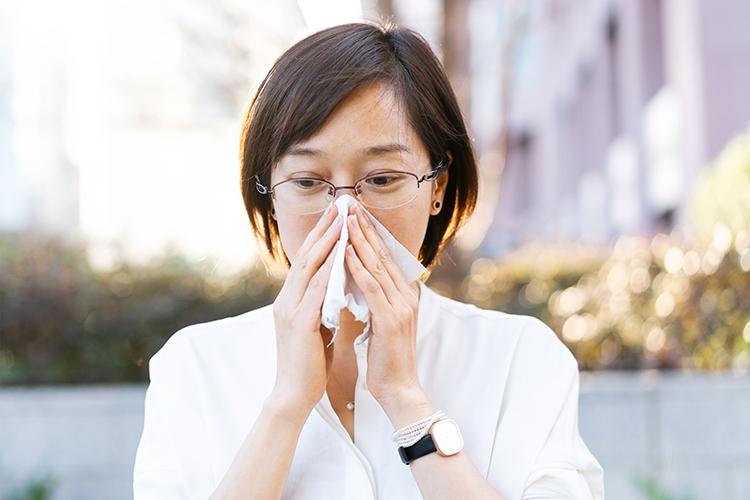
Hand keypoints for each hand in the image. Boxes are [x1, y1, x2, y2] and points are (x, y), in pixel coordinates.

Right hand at [271, 205, 340, 413]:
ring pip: (309, 268)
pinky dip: (328, 271)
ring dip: (327, 243)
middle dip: (324, 229)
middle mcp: (286, 299)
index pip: (306, 260)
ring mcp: (290, 310)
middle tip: (340, 206)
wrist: (294, 394)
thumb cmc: (309, 363)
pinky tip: (340, 256)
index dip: (321, 236)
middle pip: (306, 256)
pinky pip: (315, 291)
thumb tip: (337, 287)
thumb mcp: (316, 326)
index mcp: (291, 300)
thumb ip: (322, 305)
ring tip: (342, 222)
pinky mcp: (299, 323)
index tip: (336, 215)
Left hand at [344, 204, 424, 411]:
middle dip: (364, 228)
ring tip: (346, 218)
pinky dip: (358, 267)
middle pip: (382, 254)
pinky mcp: (390, 318)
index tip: (354, 215)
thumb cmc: (386, 359)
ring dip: (360, 239)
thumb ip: (376, 301)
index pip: (384, 258)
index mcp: (403, 295)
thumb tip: (360, 282)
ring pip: (377, 265)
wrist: (398, 389)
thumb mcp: (382, 323)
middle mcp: (405, 295)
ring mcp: (400, 306)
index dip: (369, 234)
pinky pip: (372, 286)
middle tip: (349, 205)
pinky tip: (346, 251)